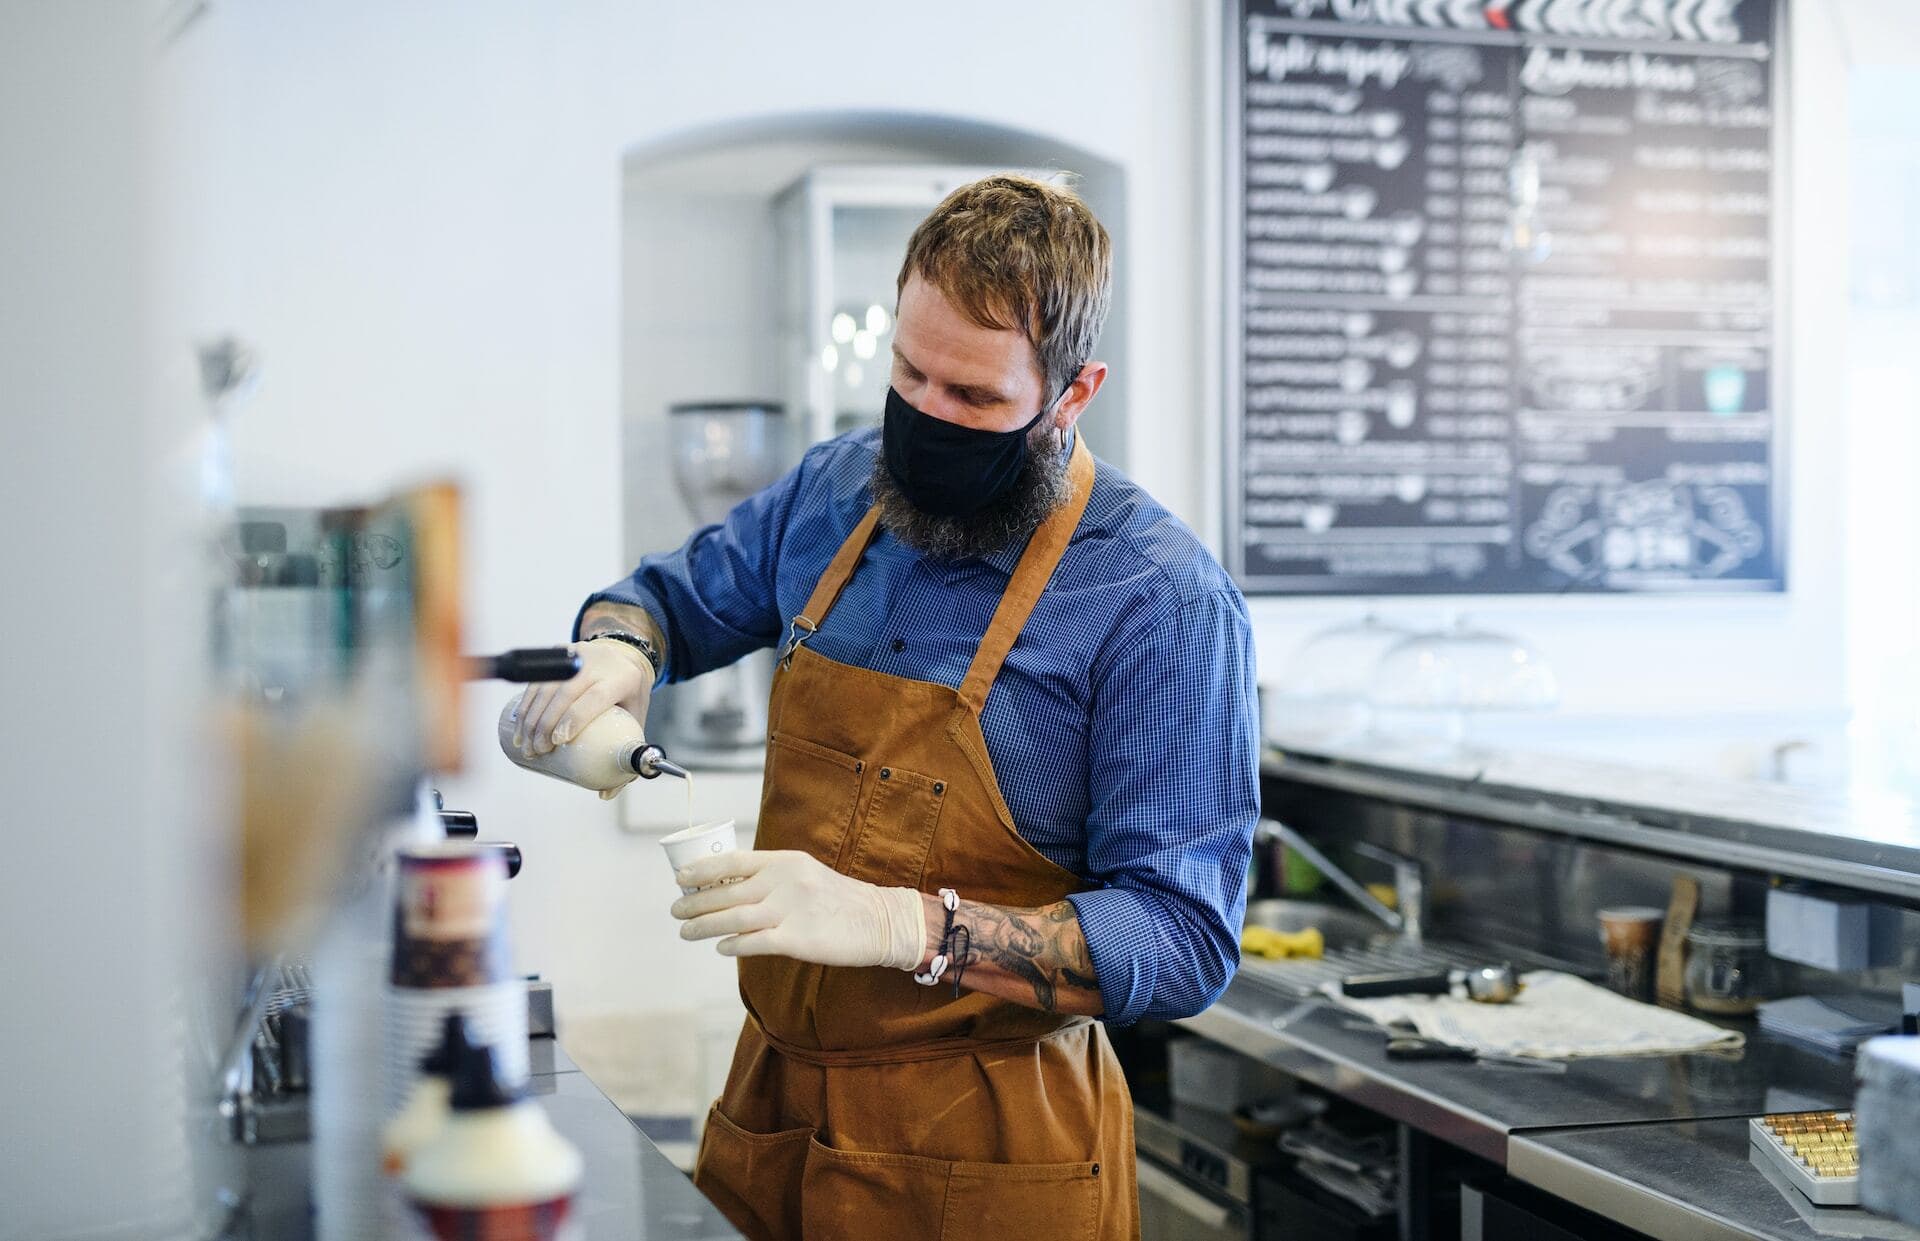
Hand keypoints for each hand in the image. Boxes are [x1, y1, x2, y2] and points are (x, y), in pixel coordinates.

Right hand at [511, 638, 653, 757]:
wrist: (624, 656)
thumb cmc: (630, 694)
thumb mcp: (636, 718)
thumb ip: (625, 753)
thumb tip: (606, 793)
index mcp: (622, 678)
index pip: (595, 697)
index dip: (574, 718)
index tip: (558, 741)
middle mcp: (598, 663)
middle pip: (566, 693)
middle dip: (545, 724)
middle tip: (538, 751)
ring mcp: (577, 655)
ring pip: (547, 686)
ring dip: (531, 717)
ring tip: (525, 744)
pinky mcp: (560, 654)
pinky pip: (537, 680)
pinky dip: (526, 704)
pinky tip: (520, 725)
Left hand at [671, 850, 926, 969]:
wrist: (878, 921)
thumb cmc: (837, 899)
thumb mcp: (805, 874)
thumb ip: (771, 877)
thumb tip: (727, 886)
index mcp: (786, 861)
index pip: (734, 861)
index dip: (702, 870)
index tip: (680, 879)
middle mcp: (786, 882)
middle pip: (727, 892)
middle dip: (695, 903)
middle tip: (676, 911)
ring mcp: (792, 910)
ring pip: (734, 918)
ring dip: (704, 926)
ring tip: (686, 932)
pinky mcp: (798, 939)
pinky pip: (755, 942)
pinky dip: (733, 945)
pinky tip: (721, 948)